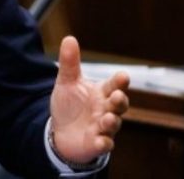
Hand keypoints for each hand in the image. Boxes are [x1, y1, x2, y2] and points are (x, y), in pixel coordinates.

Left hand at [50, 36, 129, 164]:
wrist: (60, 131)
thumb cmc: (69, 105)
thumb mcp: (67, 82)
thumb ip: (70, 63)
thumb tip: (69, 38)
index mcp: (102, 93)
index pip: (114, 85)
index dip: (119, 81)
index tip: (123, 76)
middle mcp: (106, 109)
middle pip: (119, 105)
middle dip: (120, 101)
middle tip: (117, 96)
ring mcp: (103, 127)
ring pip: (113, 124)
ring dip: (112, 121)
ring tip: (108, 118)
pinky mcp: (96, 143)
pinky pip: (105, 145)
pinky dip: (104, 143)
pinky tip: (101, 141)